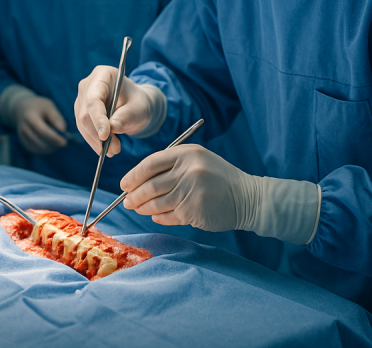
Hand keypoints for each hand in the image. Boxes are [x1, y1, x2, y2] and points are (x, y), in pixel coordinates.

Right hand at [0, 86, 68, 154]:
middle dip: (54, 145)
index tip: (65, 142)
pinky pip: (34, 150)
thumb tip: (62, 130)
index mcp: (30, 117)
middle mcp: (24, 128)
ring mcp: (22, 136)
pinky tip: (51, 146)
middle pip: (40, 142)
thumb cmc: (38, 106)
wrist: (20, 108)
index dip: (54, 138)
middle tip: (64, 143)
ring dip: (50, 148)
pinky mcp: (23, 142)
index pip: (42, 131)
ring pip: (38, 148)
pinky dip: (44, 151)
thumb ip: (56, 117)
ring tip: (58, 143)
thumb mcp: (48, 105)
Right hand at [75, 67, 160, 156]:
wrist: (136, 106)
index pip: (94, 98)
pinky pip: (84, 129)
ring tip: (114, 150)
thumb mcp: (139, 108)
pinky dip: (94, 141)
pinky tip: (106, 149)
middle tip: (114, 149)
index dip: (98, 118)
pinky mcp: (81, 112)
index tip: (105, 136)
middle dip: (98, 134)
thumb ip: (127, 116)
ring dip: (96, 141)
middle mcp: (88, 85)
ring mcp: (82, 99)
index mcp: (102, 75)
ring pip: (82, 124)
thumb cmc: (139, 103)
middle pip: (85, 112)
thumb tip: (112, 128)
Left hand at [120, 145, 248, 230]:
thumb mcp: (197, 160)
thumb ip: (171, 165)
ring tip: (137, 209)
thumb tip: (137, 181)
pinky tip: (155, 216)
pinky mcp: (193, 211)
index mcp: (186, 153)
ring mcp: (190, 191)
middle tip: (126, 201)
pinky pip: (167, 216)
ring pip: (156, 203)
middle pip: (150, 185)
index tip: (124, 184)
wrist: (247, 197)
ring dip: (143, 208)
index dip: (133, 175)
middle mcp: (188, 170)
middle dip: (134, 195)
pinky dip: (158, 217)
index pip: (150, 164)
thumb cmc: (218, 178)